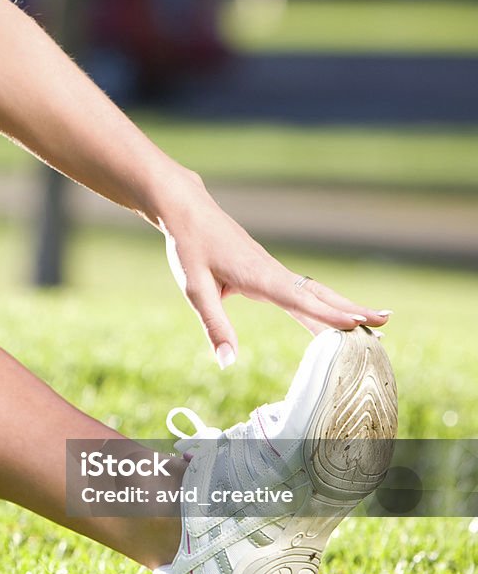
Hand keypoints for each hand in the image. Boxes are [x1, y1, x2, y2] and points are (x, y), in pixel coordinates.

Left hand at [156, 174, 389, 368]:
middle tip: (386, 324)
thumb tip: (227, 363)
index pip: (298, 300)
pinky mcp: (268, 270)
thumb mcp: (194, 289)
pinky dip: (323, 302)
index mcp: (257, 276)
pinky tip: (332, 313)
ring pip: (314, 291)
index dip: (327, 314)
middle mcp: (272, 272)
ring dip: (343, 306)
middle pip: (318, 294)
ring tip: (375, 322)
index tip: (357, 326)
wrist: (187, 211)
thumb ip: (213, 325)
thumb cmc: (189, 247)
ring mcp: (272, 270)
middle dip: (352, 309)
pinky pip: (301, 290)